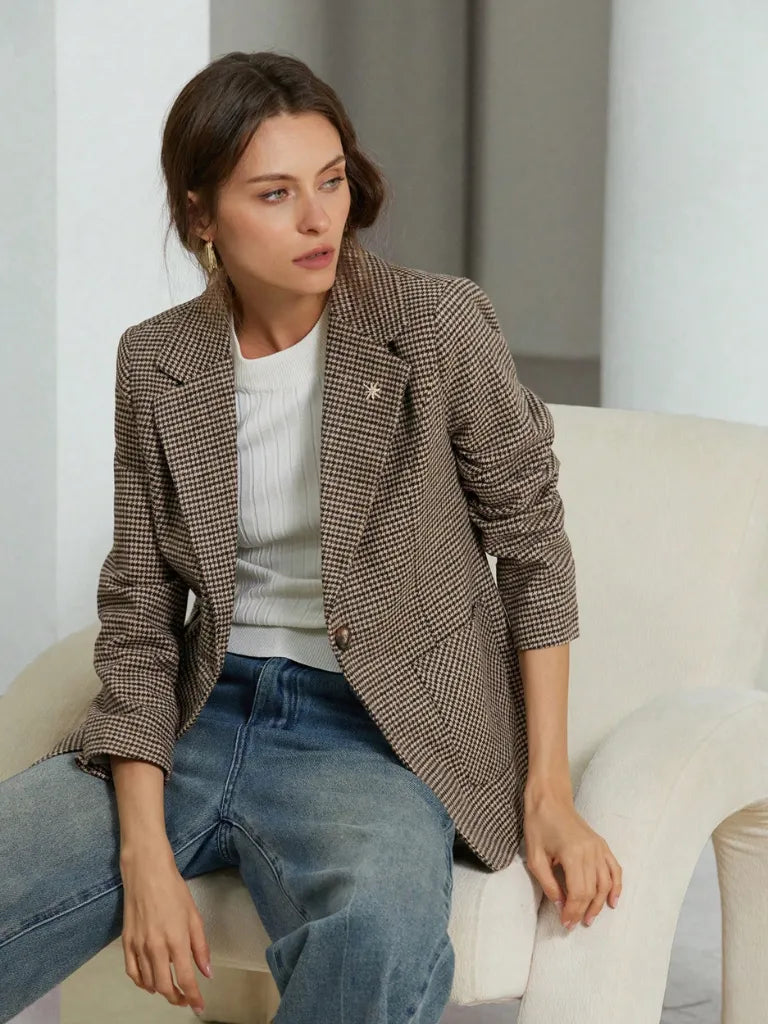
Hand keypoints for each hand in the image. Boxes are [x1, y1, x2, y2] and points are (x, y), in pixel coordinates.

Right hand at [119, 845, 211, 1012]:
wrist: (146, 872)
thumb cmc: (174, 890)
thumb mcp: (194, 916)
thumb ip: (201, 946)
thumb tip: (207, 972)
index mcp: (176, 940)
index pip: (186, 978)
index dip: (194, 997)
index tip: (199, 1006)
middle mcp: (156, 947)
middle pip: (165, 986)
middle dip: (177, 998)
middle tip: (185, 999)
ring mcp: (138, 946)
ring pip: (149, 982)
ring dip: (161, 991)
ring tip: (172, 990)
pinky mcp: (126, 942)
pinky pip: (132, 972)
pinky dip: (142, 983)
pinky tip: (150, 983)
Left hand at [523, 786, 621, 929]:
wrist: (550, 799)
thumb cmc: (538, 825)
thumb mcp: (535, 857)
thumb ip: (548, 883)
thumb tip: (560, 905)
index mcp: (572, 854)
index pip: (578, 892)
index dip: (572, 911)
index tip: (565, 923)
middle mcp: (590, 852)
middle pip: (592, 891)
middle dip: (583, 911)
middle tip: (574, 924)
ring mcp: (599, 847)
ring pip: (605, 883)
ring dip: (599, 904)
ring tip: (589, 918)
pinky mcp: (602, 844)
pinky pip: (614, 869)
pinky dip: (616, 886)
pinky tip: (612, 901)